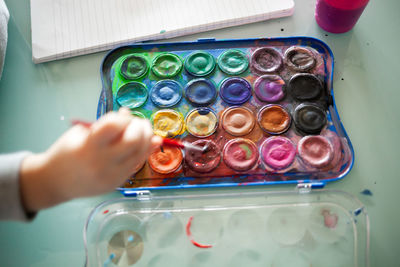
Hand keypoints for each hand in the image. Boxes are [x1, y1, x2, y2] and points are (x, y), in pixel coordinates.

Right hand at [20, 108, 161, 212]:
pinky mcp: (117, 183)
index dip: (123, 118)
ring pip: (139, 154)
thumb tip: (128, 113)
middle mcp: (101, 162)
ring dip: (147, 139)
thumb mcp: (81, 133)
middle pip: (133, 141)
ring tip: (144, 130)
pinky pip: (136, 164)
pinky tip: (145, 142)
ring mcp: (111, 175)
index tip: (124, 115)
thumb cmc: (66, 152)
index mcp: (88, 146)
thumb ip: (105, 124)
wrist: (55, 182)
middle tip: (140, 122)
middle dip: (141, 127)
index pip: (114, 126)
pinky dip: (142, 152)